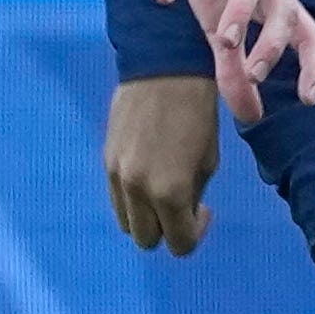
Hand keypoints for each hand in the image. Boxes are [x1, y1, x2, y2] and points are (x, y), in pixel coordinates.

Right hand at [104, 75, 221, 254]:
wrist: (163, 69)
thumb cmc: (197, 113)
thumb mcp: (208, 161)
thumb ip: (193, 195)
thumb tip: (184, 212)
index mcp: (169, 192)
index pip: (180, 243)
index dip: (196, 233)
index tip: (204, 210)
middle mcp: (137, 191)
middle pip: (147, 240)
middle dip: (168, 230)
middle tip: (183, 205)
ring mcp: (116, 177)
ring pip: (127, 223)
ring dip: (147, 217)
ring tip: (162, 191)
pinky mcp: (106, 161)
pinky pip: (116, 197)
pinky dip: (133, 198)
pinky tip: (149, 173)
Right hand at [148, 0, 314, 124]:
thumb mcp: (222, 21)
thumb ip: (234, 67)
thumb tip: (252, 116)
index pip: (308, 31)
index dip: (313, 64)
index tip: (307, 98)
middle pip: (283, 7)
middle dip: (273, 43)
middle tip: (253, 74)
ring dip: (240, 11)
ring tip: (224, 40)